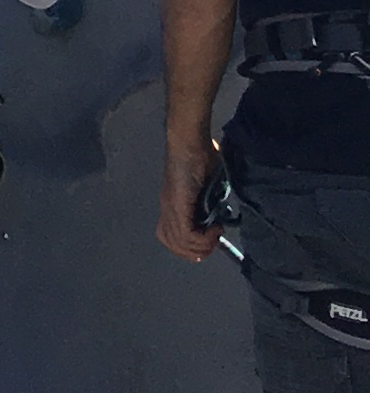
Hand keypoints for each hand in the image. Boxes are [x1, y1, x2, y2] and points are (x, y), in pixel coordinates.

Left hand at [159, 138, 222, 263]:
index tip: (211, 238)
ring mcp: (170, 207)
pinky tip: (214, 227)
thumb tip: (224, 213)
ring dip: (203, 245)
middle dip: (198, 251)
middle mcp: (168, 209)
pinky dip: (202, 238)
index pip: (172, 239)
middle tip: (214, 240)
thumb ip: (213, 201)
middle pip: (174, 246)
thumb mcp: (211, 185)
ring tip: (215, 233)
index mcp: (174, 206)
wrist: (190, 141)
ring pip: (180, 244)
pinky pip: (185, 234)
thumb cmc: (201, 156)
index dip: (192, 246)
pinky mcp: (177, 204)